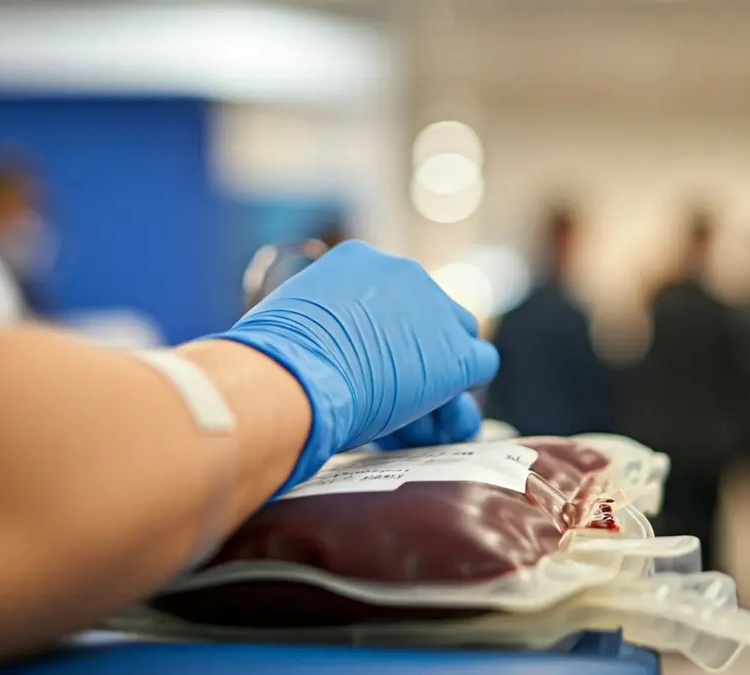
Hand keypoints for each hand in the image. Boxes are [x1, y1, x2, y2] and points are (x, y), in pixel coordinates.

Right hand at [216, 241, 498, 493]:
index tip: (361, 366)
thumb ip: (311, 323)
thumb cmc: (269, 360)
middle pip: (427, 314)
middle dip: (414, 353)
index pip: (388, 298)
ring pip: (459, 337)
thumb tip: (305, 337)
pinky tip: (435, 415)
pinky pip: (481, 364)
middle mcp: (403, 274)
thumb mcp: (282, 322)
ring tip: (412, 416)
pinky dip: (461, 390)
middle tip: (391, 396)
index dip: (381, 338)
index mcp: (358, 260)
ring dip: (439, 376)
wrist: (292, 379)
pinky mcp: (456, 354)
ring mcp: (436, 312)